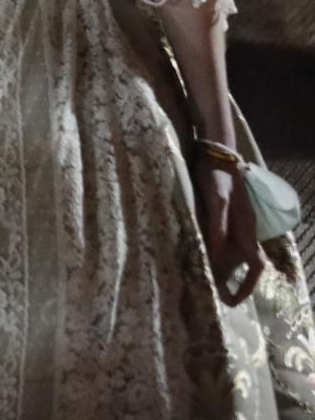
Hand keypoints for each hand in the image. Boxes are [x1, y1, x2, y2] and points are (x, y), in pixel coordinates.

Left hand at [195, 163, 263, 305]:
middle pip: (243, 264)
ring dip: (221, 268)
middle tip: (212, 294)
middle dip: (230, 281)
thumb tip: (215, 254)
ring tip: (203, 279)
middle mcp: (244, 229)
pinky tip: (199, 253)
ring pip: (233, 253)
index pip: (255, 266)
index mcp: (246, 229)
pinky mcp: (225, 215)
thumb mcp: (217, 202)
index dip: (246, 286)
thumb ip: (218, 227)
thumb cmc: (216, 176)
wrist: (215, 153)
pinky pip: (223, 241)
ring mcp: (236, 222)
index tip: (232, 301)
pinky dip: (214, 252)